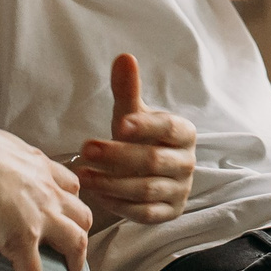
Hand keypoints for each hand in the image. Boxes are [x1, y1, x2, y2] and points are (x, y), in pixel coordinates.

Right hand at [0, 119, 92, 270]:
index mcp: (35, 165)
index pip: (66, 182)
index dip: (68, 198)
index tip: (63, 209)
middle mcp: (45, 190)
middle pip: (81, 212)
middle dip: (80, 229)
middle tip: (70, 245)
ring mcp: (38, 217)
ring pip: (75, 241)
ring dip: (75, 261)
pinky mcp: (21, 241)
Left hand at [76, 54, 196, 228]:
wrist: (145, 172)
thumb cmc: (137, 138)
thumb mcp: (131, 114)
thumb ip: (127, 89)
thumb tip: (124, 57)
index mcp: (185, 133)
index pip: (169, 128)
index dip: (145, 126)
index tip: (118, 124)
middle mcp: (187, 162)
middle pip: (154, 161)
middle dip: (117, 155)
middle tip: (86, 149)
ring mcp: (180, 190)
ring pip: (147, 189)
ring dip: (112, 182)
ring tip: (83, 174)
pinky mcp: (169, 213)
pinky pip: (144, 212)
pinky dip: (119, 204)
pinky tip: (96, 194)